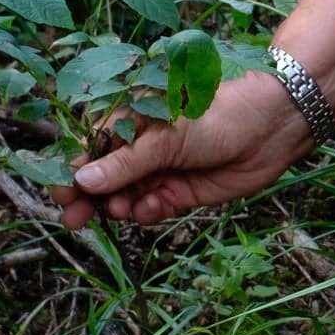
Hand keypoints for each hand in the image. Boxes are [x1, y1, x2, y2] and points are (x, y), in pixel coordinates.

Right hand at [55, 68, 308, 229]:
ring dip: (119, 206)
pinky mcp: (182, 191)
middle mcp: (145, 145)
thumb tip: (83, 180)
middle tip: (76, 220)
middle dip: (89, 198)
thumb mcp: (169, 136)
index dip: (75, 171)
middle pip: (104, 177)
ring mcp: (163, 169)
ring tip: (124, 209)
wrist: (274, 127)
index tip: (60, 193)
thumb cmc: (221, 114)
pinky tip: (152, 209)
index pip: (93, 147)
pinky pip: (152, 207)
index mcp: (136, 119)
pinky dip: (147, 212)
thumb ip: (127, 162)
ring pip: (125, 196)